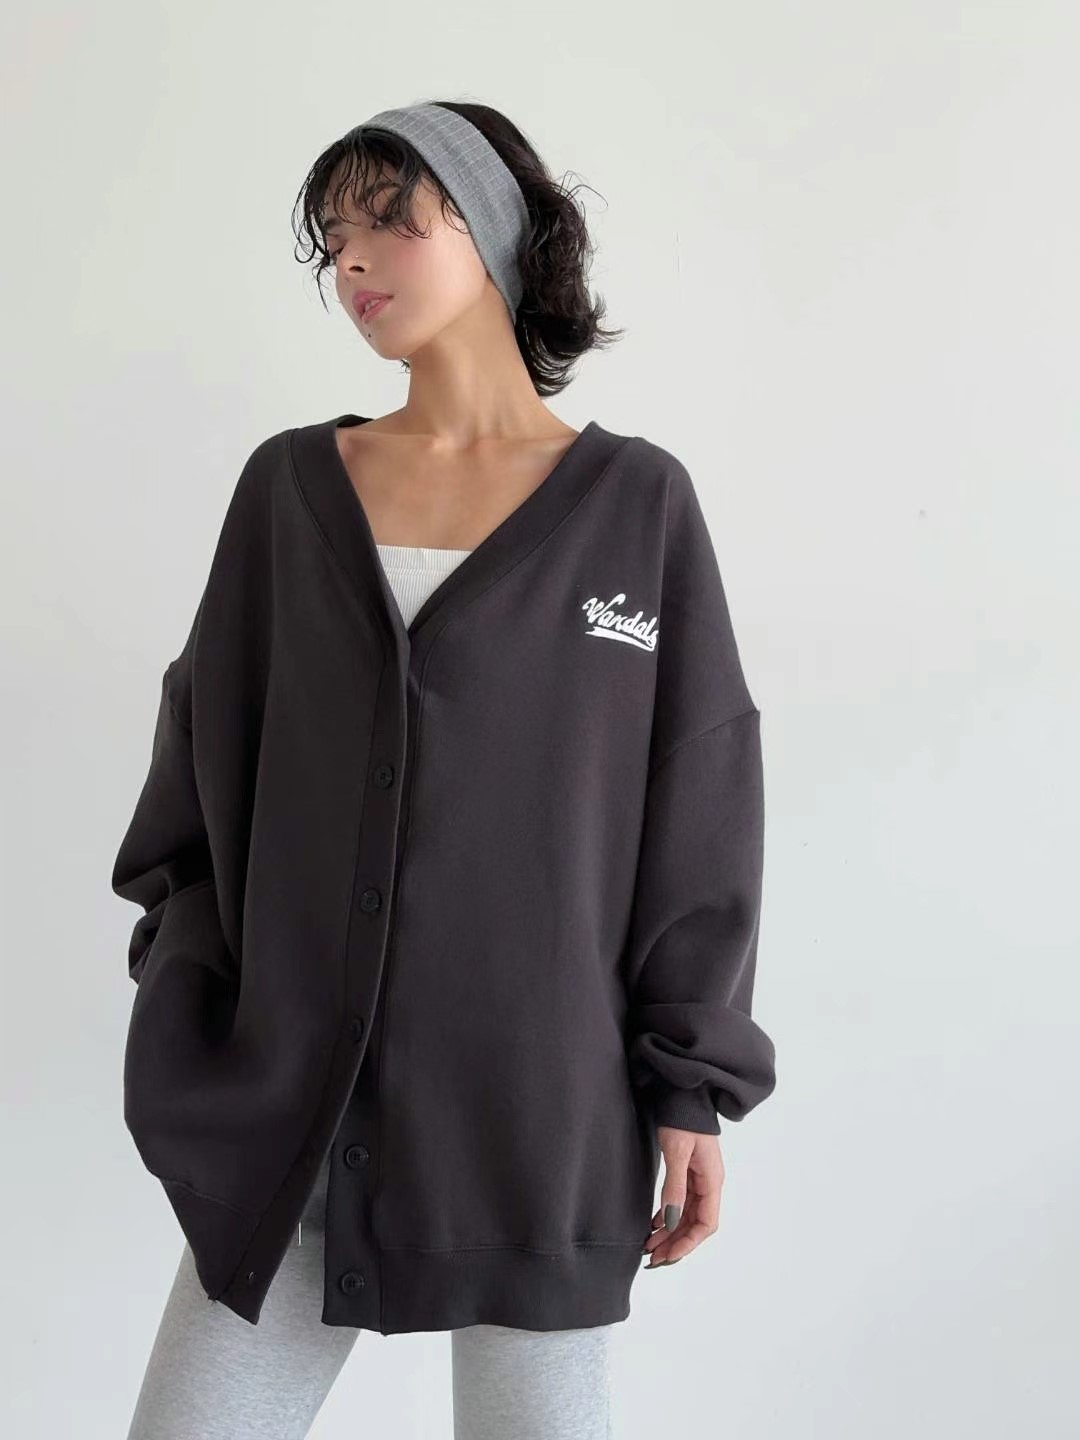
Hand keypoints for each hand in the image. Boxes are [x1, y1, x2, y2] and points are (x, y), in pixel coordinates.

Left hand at [641, 1125, 723, 1267]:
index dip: (688, 1243)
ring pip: (687, 1216)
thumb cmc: (683, 1118)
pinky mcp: (688, 1172)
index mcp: (712, 1180)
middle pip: (696, 1224)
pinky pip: (681, 1203)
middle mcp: (709, 1183)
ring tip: (649, 1246)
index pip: (706, 1224)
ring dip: (670, 1233)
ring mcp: (699, 1178)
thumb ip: (675, 1187)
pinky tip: (654, 1225)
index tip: (668, 1255)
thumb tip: (672, 1221)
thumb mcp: (677, 1152)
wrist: (683, 1093)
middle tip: (652, 1258)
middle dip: (676, 1243)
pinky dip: (668, 1217)